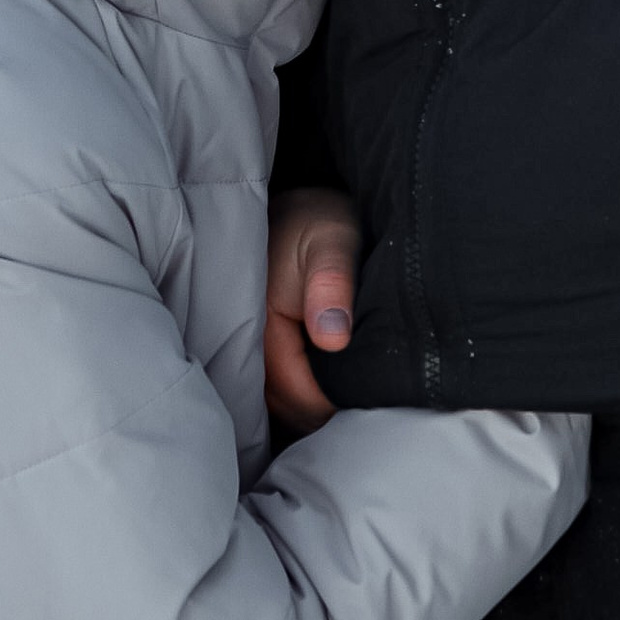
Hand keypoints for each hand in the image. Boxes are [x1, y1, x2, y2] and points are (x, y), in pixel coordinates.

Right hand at [266, 187, 361, 430]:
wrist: (300, 207)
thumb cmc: (319, 222)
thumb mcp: (331, 242)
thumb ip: (331, 286)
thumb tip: (333, 339)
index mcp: (261, 325)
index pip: (296, 394)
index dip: (333, 406)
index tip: (372, 403)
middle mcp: (247, 343)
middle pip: (286, 406)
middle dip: (324, 413)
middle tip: (371, 409)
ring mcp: (251, 347)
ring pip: (282, 401)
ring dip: (315, 405)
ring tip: (357, 400)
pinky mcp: (260, 346)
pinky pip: (281, 386)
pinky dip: (306, 392)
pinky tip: (334, 388)